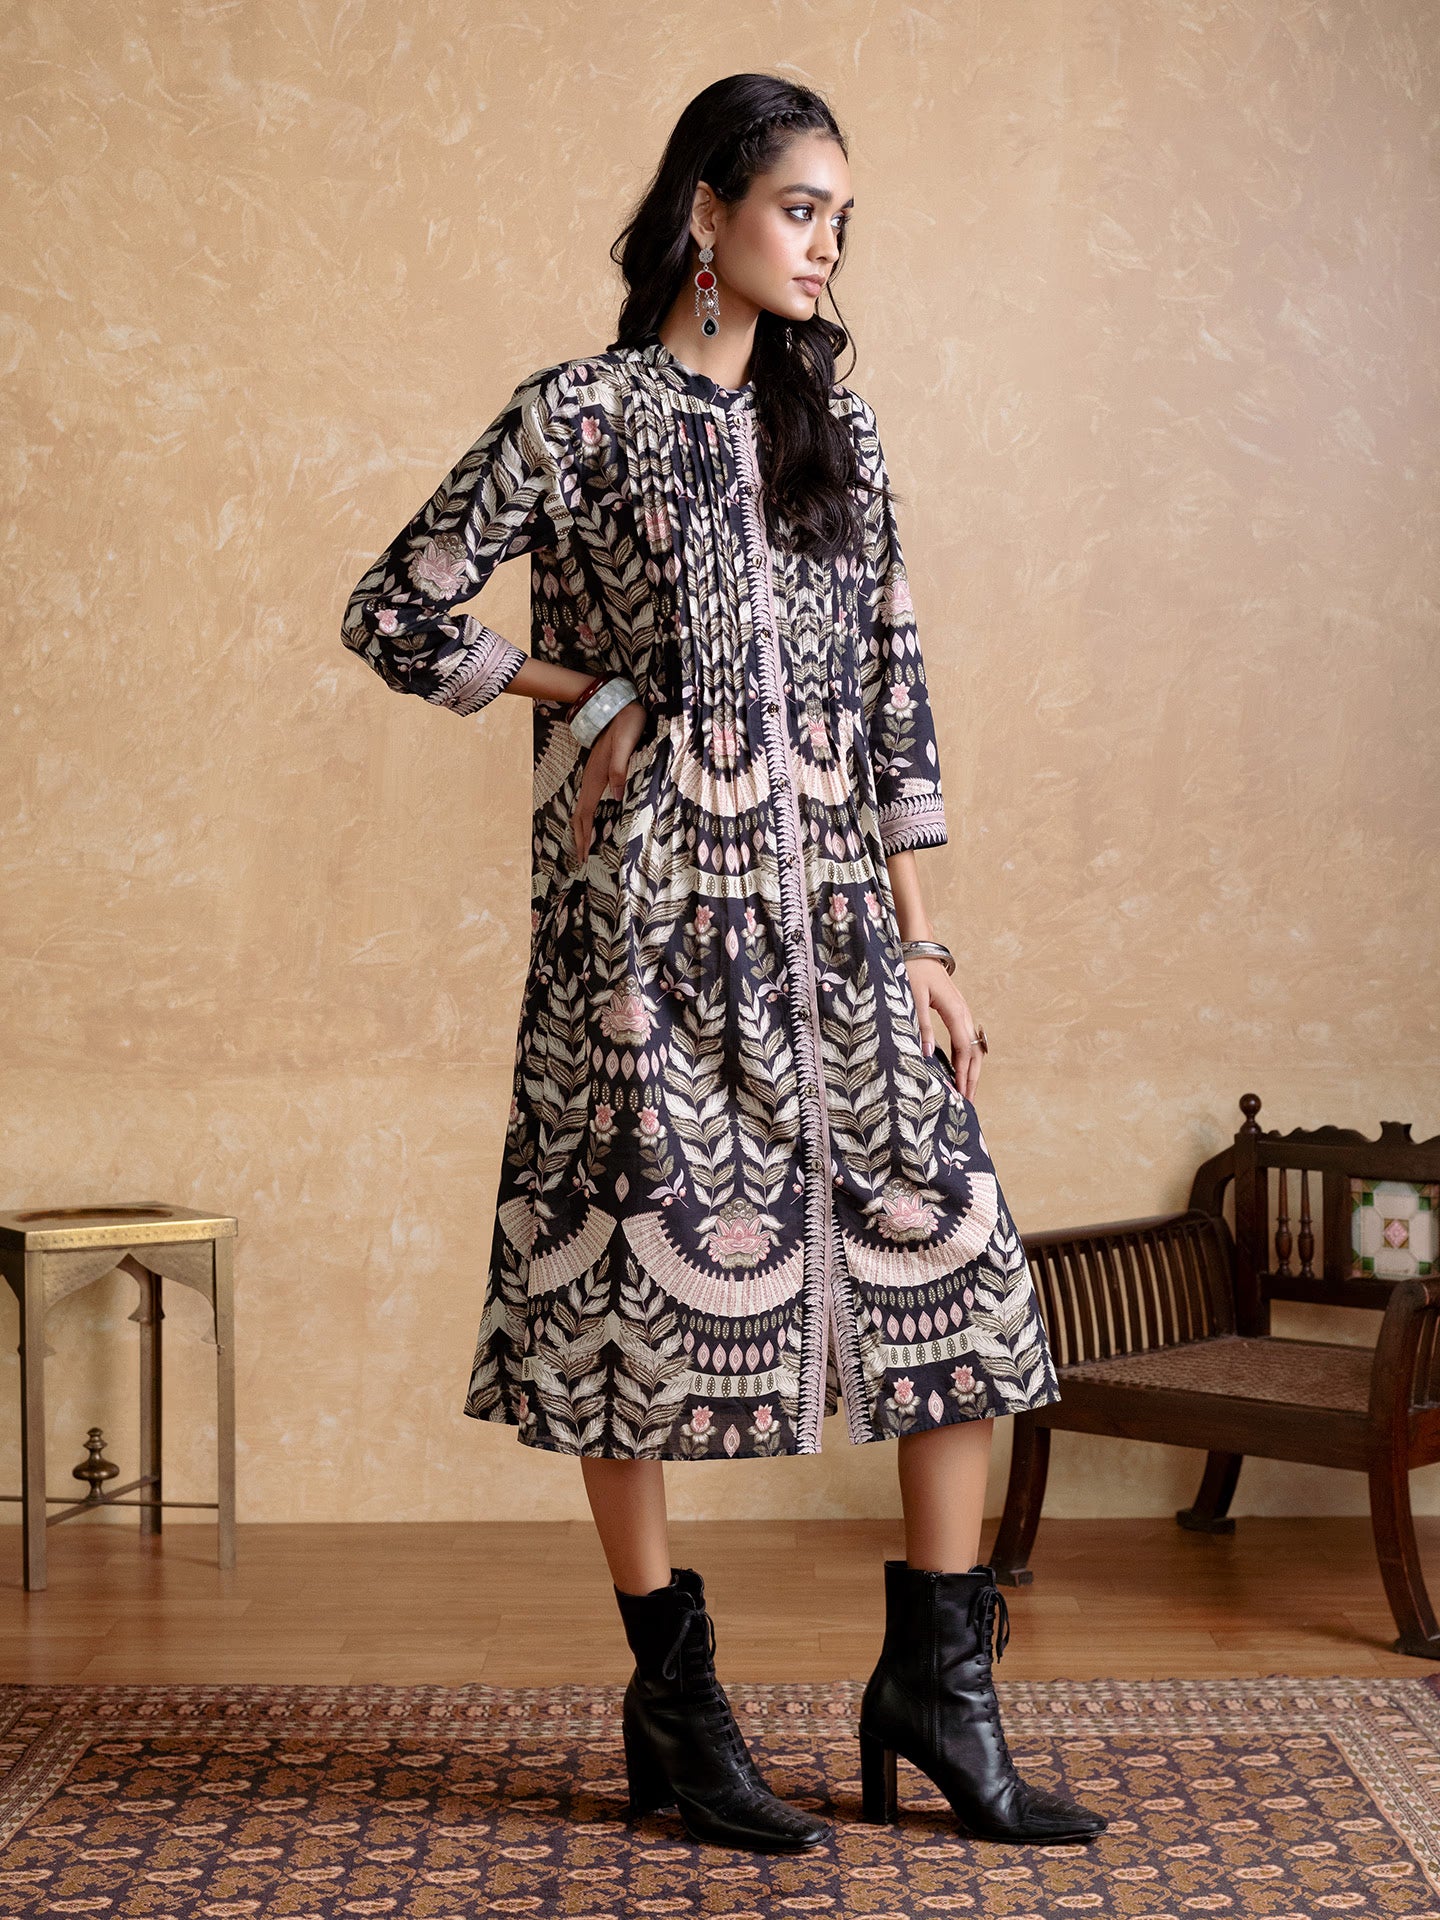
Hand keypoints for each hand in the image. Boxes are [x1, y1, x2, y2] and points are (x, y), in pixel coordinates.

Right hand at [570, 697, 648, 864]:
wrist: (619, 705)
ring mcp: (595, 774)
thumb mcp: (626, 743)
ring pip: (584, 807)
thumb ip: (620, 768)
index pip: (585, 813)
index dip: (583, 835)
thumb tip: (617, 796)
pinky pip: (591, 800)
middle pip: (580, 814)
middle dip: (580, 837)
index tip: (583, 856)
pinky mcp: (600, 771)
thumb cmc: (626, 723)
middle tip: (582, 859)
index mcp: (596, 776)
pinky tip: (596, 820)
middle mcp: (592, 778)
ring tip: (586, 846)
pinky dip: (589, 816)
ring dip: (583, 828)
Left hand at [904, 956, 984, 1100]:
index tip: (962, 1094)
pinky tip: (959, 1071)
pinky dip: (965, 1059)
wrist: (920, 949)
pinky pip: (966, 1040)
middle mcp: (964, 1013)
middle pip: (975, 1052)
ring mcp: (963, 1013)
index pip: (964, 1049)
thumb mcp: (913, 997)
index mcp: (955, 1011)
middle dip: (972, 1078)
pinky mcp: (957, 1013)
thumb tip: (926, 1054)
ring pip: (973, 1047)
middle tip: (968, 1102)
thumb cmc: (914, 970)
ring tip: (966, 1092)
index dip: (964, 1073)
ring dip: (971, 1070)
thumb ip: (921, 1025)